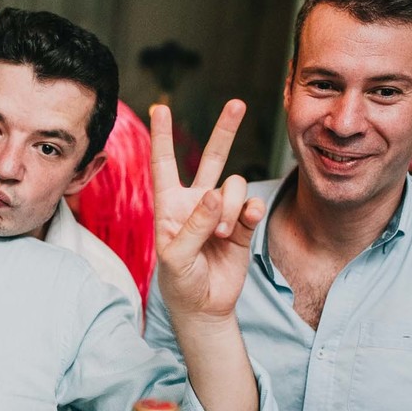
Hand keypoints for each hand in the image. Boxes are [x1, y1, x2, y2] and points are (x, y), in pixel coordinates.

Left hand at [150, 100, 264, 320]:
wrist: (204, 306)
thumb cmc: (179, 282)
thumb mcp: (176, 256)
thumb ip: (195, 225)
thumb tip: (214, 195)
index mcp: (169, 205)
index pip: (164, 164)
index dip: (163, 136)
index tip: (160, 107)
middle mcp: (196, 202)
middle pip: (212, 158)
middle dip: (225, 131)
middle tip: (237, 103)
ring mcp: (221, 211)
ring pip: (235, 186)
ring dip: (231, 207)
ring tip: (221, 234)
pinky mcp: (242, 224)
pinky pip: (251, 204)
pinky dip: (249, 212)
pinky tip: (243, 226)